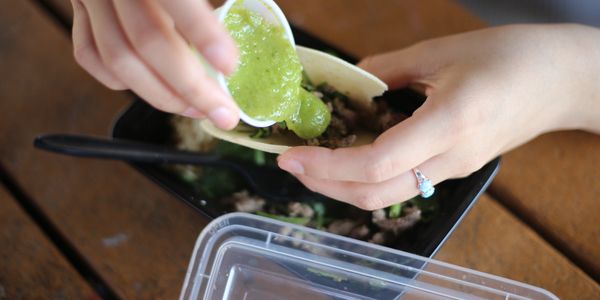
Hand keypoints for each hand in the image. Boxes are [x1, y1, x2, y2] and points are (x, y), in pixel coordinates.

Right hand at [71, 0, 239, 129]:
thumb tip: (255, 3)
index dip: (203, 34)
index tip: (230, 66)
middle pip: (147, 42)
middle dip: (191, 88)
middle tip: (224, 111)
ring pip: (119, 60)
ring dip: (162, 96)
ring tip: (197, 110)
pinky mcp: (78, 8)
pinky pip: (90, 55)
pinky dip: (121, 81)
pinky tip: (153, 89)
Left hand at [277, 24, 599, 209]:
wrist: (560, 82)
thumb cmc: (510, 57)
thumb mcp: (442, 51)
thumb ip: (389, 69)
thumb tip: (351, 83)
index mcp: (450, 122)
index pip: (379, 162)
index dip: (330, 165)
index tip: (293, 155)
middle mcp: (450, 158)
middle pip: (376, 193)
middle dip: (326, 184)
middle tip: (292, 162)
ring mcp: (454, 170)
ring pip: (388, 195)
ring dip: (343, 186)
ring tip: (312, 163)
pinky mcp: (455, 170)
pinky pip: (404, 185)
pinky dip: (367, 179)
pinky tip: (349, 160)